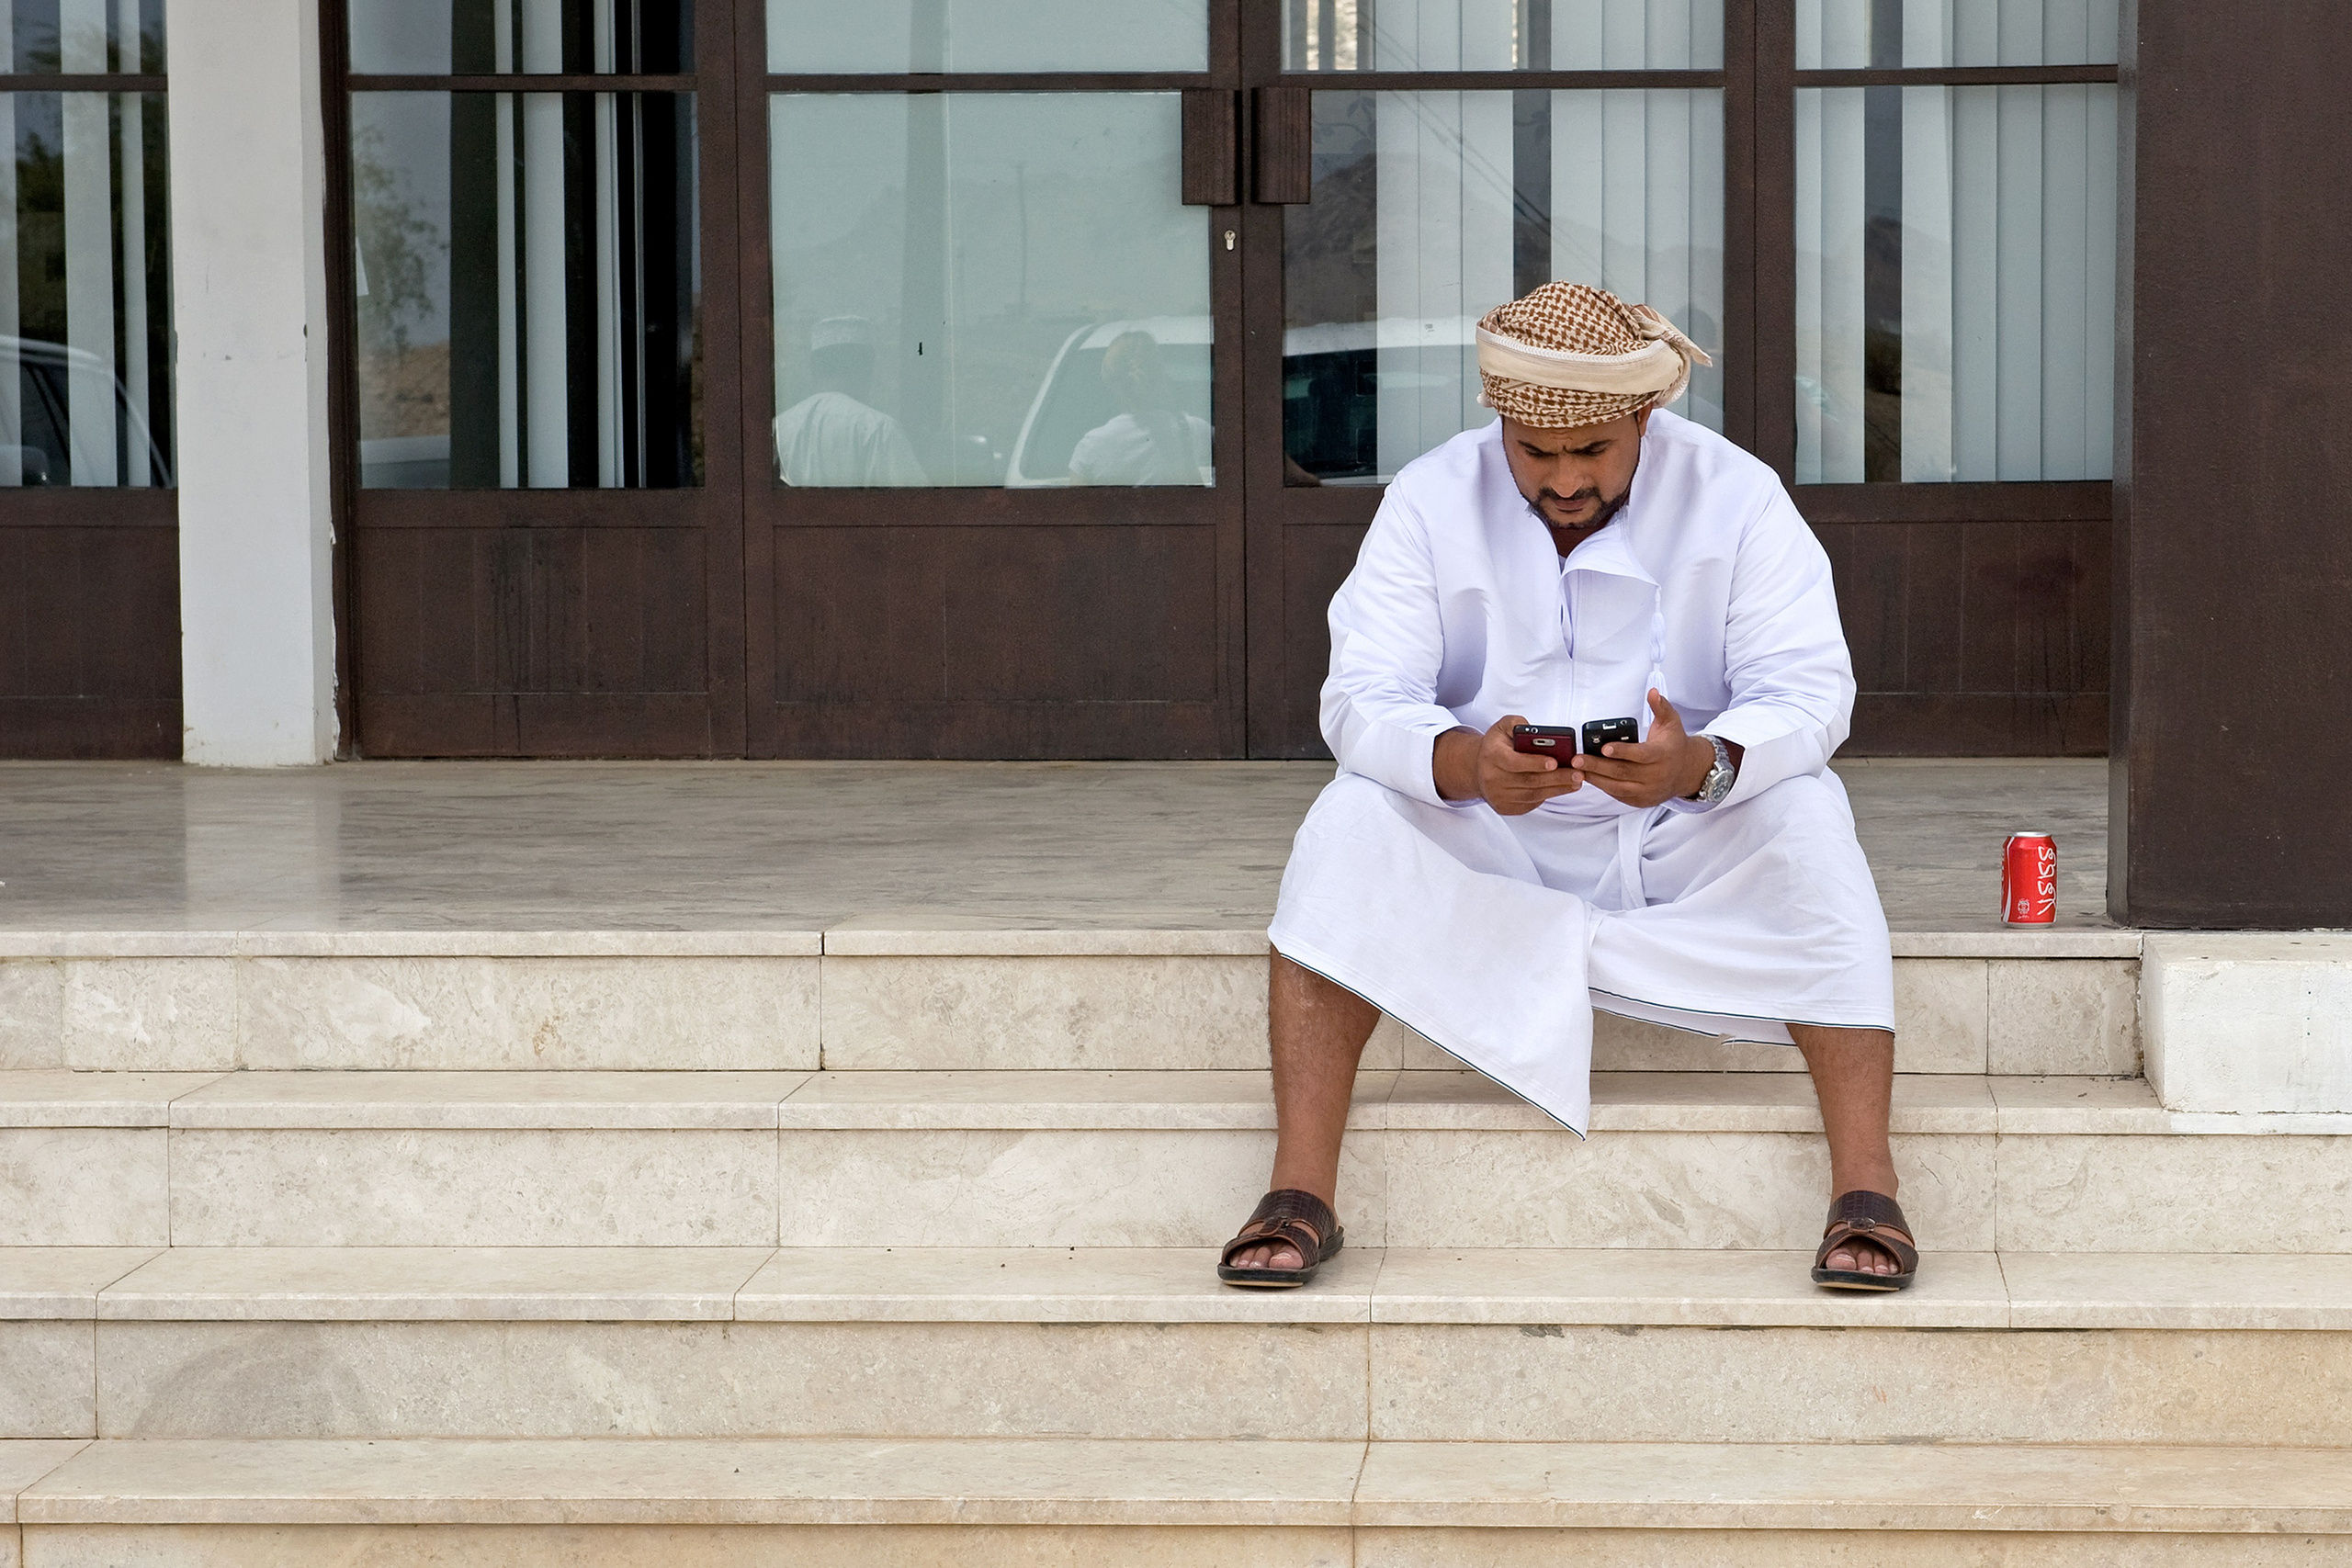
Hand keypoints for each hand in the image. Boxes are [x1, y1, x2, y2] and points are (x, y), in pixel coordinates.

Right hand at [1434, 714, 1584, 815]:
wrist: (1478, 769)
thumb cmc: (1496, 747)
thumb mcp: (1501, 727)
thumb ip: (1516, 723)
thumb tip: (1533, 730)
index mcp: (1491, 755)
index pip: (1514, 762)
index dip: (1534, 763)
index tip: (1554, 762)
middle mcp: (1492, 777)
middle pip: (1528, 781)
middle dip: (1556, 778)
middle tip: (1577, 774)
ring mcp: (1498, 795)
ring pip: (1532, 794)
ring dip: (1557, 789)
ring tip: (1576, 781)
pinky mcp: (1505, 807)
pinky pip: (1530, 803)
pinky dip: (1548, 796)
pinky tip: (1562, 788)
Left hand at [1570, 690, 1718, 808]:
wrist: (1687, 772)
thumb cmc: (1674, 745)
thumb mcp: (1671, 722)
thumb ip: (1660, 706)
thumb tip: (1652, 692)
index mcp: (1663, 755)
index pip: (1641, 755)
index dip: (1622, 752)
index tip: (1604, 748)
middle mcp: (1656, 776)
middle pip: (1623, 772)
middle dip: (1597, 766)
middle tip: (1577, 759)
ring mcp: (1648, 791)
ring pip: (1618, 787)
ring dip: (1596, 778)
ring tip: (1578, 769)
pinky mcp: (1640, 801)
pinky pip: (1618, 795)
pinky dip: (1603, 787)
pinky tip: (1589, 777)